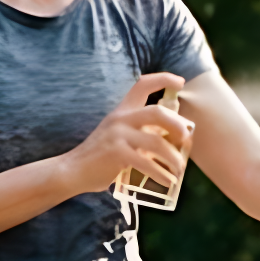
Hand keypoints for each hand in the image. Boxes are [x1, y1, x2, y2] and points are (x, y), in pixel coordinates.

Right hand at [69, 72, 193, 198]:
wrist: (73, 170)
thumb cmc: (100, 156)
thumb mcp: (118, 136)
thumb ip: (140, 134)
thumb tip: (170, 142)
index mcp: (122, 111)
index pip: (142, 85)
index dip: (163, 79)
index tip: (180, 81)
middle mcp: (120, 118)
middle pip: (157, 112)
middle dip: (178, 125)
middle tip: (186, 139)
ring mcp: (118, 135)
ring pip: (156, 142)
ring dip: (173, 157)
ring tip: (179, 168)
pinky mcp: (117, 154)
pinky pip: (147, 163)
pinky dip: (161, 174)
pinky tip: (167, 181)